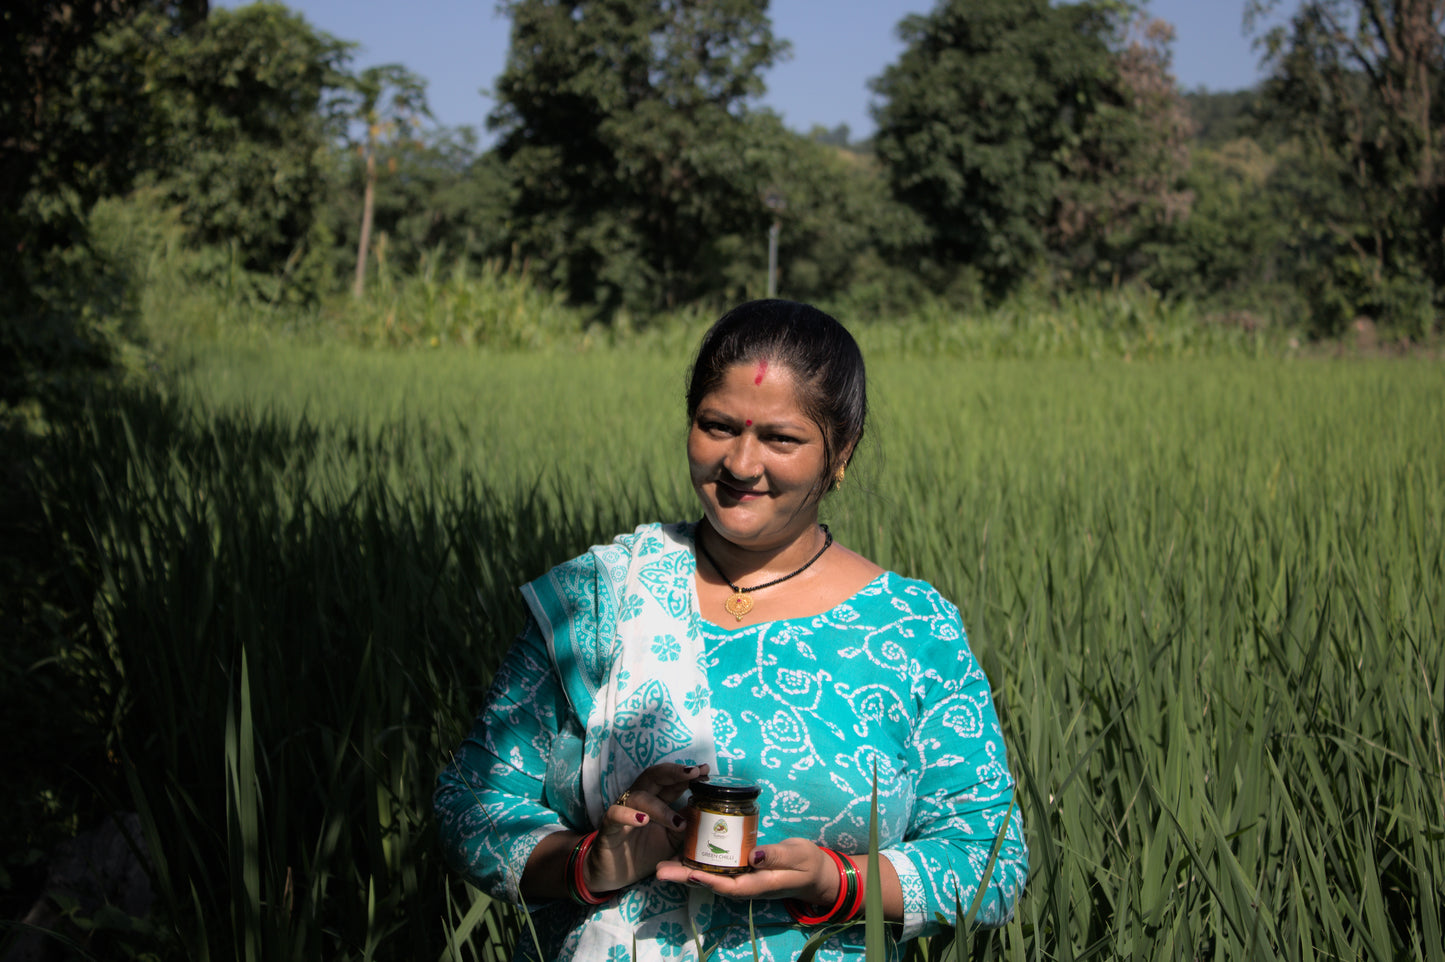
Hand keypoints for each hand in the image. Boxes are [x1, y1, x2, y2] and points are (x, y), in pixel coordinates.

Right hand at [586, 762, 709, 891]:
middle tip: (694, 773)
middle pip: (655, 776)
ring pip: (640, 797)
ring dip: (660, 808)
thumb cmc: (645, 851)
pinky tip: (642, 820)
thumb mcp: (672, 840)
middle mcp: (640, 799)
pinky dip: (628, 815)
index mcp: (656, 799)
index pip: (672, 781)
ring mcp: (623, 810)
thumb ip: (686, 825)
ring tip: (677, 823)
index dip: (688, 775)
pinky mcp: (609, 826)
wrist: (617, 873)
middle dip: (675, 773)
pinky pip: (615, 815)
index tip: (706, 771)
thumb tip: (705, 811)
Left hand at [655, 837, 838, 904]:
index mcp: (758, 884)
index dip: (709, 880)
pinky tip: (682, 853)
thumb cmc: (807, 863)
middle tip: (659, 870)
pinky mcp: (740, 870)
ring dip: (685, 871)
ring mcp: (741, 878)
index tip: (690, 873)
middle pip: (711, 882)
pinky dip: (698, 861)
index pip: (729, 886)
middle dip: (684, 877)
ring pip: (709, 876)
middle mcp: (745, 884)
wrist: (815, 873)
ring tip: (661, 865)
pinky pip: (716, 868)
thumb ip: (775, 856)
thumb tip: (752, 856)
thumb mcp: (796, 856)